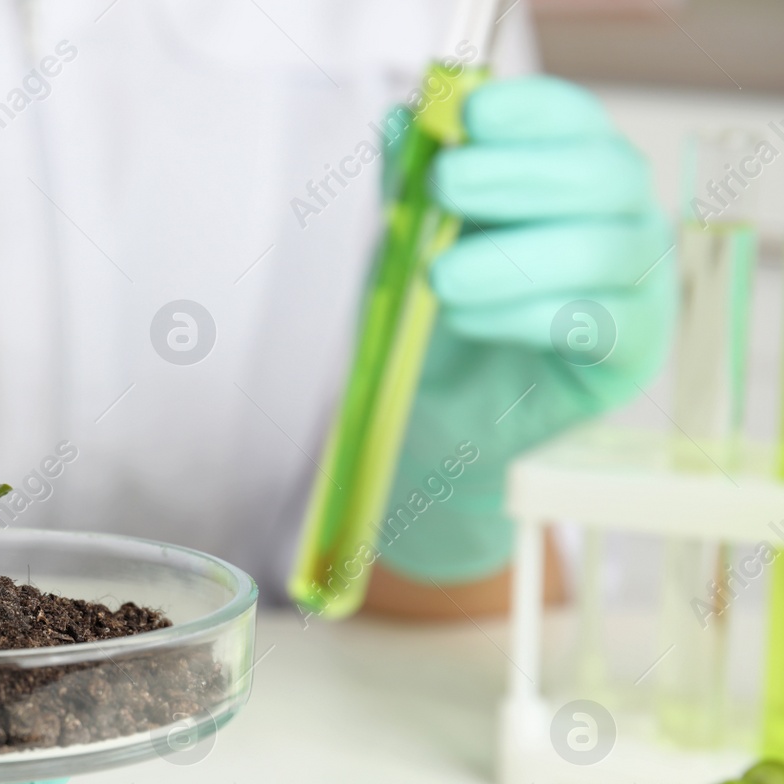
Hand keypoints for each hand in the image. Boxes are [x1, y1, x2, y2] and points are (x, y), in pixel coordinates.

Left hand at [379, 76, 673, 581]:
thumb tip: (402, 119)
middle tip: (444, 188)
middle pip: (606, 173)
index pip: (574, 119)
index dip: (528, 109)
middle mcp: (623, 217)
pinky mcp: (634, 352)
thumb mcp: (404, 240)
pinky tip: (466, 320)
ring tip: (440, 278)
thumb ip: (407, 182)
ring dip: (512, 257)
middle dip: (517, 174)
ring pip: (604, 250)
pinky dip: (523, 316)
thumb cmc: (429, 313)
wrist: (434, 414)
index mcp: (573, 171)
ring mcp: (640, 284)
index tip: (468, 115)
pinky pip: (599, 323)